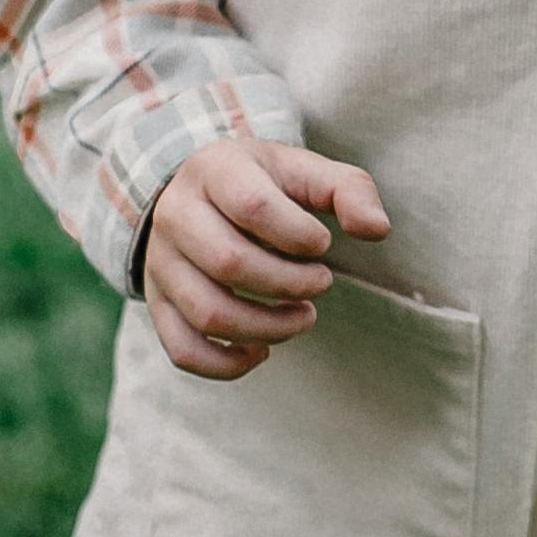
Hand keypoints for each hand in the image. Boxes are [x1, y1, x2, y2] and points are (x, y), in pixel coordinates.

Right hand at [141, 134, 391, 378]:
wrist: (202, 193)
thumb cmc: (266, 184)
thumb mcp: (306, 171)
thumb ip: (349, 190)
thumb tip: (377, 230)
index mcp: (214, 171)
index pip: (253, 205)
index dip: (299, 234)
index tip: (323, 242)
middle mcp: (175, 214)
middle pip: (229, 262)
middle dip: (290, 283)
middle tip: (322, 282)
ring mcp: (160, 262)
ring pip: (208, 313)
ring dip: (268, 328)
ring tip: (304, 317)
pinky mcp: (158, 303)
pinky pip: (183, 350)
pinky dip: (226, 365)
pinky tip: (261, 351)